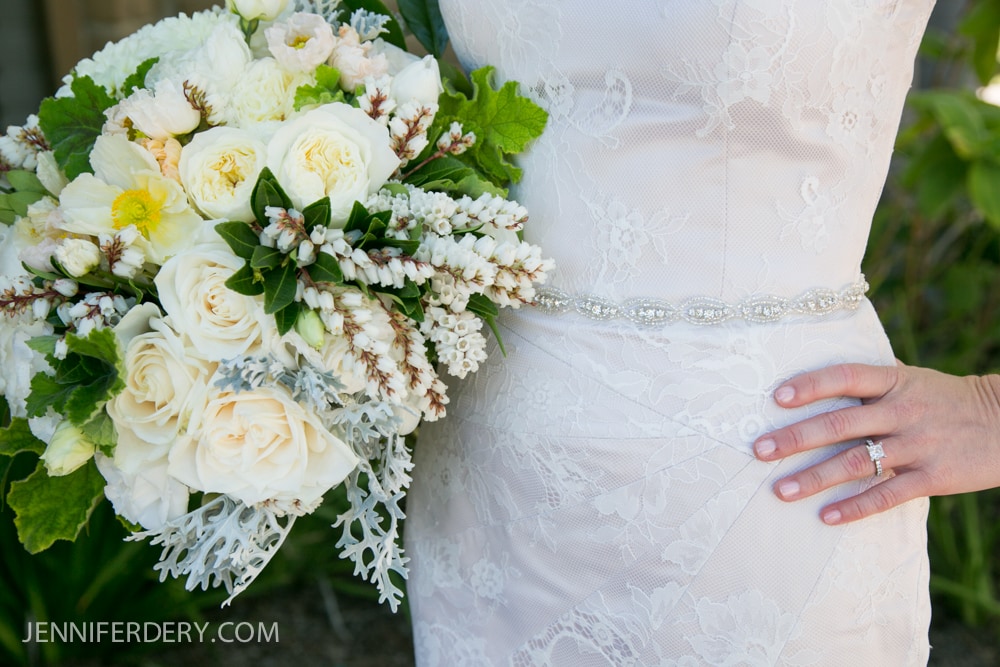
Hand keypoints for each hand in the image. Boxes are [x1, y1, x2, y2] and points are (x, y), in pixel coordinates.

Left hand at [752, 361, 999, 523]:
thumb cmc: (944, 400)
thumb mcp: (910, 380)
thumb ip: (869, 384)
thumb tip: (813, 380)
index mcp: (893, 381)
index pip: (844, 377)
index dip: (810, 386)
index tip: (776, 398)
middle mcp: (902, 410)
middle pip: (840, 424)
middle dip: (795, 438)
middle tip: (759, 450)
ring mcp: (918, 444)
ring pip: (856, 462)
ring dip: (814, 478)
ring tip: (780, 490)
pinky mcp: (933, 477)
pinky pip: (887, 494)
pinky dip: (855, 506)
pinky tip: (826, 516)